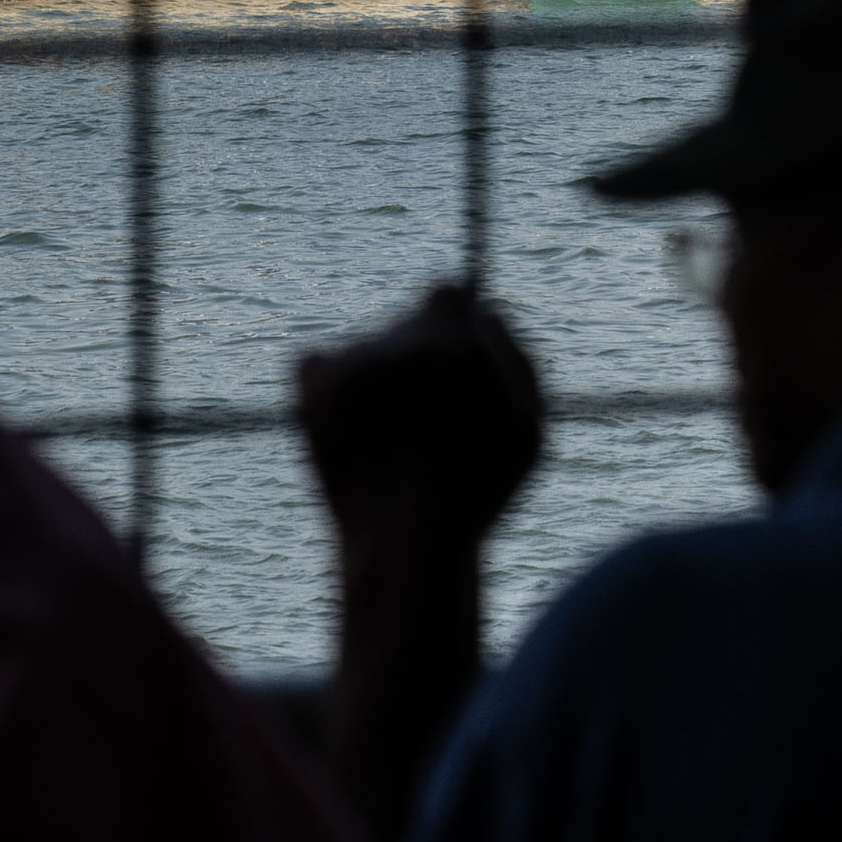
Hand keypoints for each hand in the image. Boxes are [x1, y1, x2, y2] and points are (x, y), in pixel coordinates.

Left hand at [297, 284, 543, 552]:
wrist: (409, 544)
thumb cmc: (476, 495)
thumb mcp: (527, 429)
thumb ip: (516, 360)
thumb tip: (486, 311)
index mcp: (465, 341)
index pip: (449, 296)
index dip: (449, 328)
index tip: (445, 358)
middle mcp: (411, 337)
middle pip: (407, 323)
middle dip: (414, 356)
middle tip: (417, 412)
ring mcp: (361, 358)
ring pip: (366, 349)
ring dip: (376, 379)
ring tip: (386, 442)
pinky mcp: (317, 383)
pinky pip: (315, 363)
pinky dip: (324, 390)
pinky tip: (344, 432)